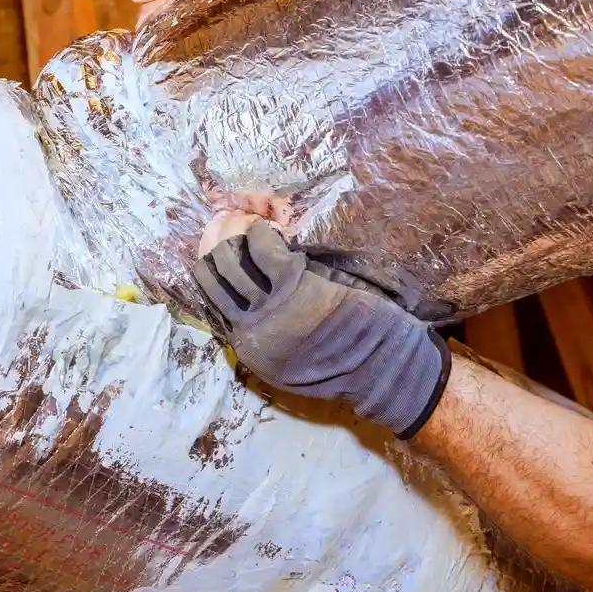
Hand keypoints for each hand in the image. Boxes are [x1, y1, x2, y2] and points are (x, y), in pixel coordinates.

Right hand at [193, 219, 449, 438]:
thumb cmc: (345, 359)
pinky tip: (269, 228)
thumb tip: (247, 293)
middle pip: (212, 275)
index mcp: (247, 348)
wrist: (383, 368)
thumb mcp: (289, 356)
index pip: (210, 298)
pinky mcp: (293, 286)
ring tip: (251, 223)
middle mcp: (249, 331)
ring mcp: (269, 308)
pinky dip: (261, 232)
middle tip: (231, 225)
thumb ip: (264, 329)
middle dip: (218, 244)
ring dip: (237, 233)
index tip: (222, 245)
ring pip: (231, 259)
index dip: (211, 264)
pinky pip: (262, 247)